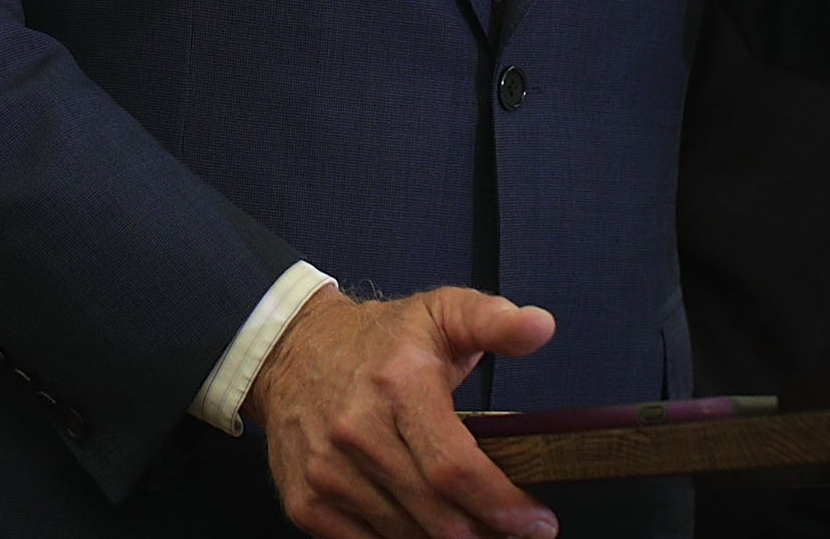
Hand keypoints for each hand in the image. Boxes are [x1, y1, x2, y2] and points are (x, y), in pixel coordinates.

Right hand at [245, 284, 557, 538]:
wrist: (289, 351)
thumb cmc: (376, 339)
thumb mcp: (438, 312)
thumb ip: (492, 320)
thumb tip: (541, 327)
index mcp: (398, 385)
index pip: (455, 467)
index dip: (502, 504)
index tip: (537, 522)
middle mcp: (357, 432)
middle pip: (438, 515)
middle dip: (487, 532)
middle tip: (513, 530)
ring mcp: (327, 472)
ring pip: (406, 537)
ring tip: (472, 527)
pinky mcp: (306, 502)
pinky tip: (424, 529)